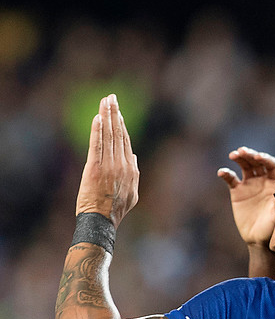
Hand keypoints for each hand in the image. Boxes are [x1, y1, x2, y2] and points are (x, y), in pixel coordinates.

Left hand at [76, 94, 138, 227]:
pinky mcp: (96, 168)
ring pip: (109, 136)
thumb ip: (134, 174)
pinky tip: (98, 117)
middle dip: (115, 114)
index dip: (121, 125)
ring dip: (107, 116)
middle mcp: (123, 165)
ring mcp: (110, 166)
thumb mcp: (132, 193)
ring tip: (106, 101)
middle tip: (112, 97)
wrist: (102, 221)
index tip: (117, 112)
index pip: (126, 142)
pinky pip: (97, 145)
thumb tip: (133, 156)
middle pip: (119, 134)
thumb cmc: (115, 210)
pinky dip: (98, 130)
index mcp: (131, 169)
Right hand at [218, 147, 274, 247]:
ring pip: (245, 166)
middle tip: (242, 151)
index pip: (271, 165)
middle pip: (257, 162)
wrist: (258, 239)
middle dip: (250, 154)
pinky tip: (222, 172)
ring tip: (234, 154)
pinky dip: (226, 173)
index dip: (265, 159)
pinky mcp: (237, 191)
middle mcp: (263, 180)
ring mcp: (250, 184)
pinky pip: (231, 179)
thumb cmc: (273, 227)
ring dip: (239, 158)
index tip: (258, 157)